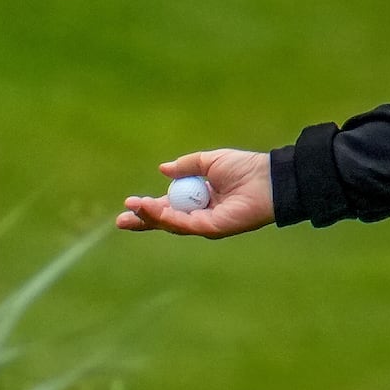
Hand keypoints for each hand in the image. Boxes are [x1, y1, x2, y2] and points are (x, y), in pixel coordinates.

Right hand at [117, 149, 275, 238]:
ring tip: (133, 208)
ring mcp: (206, 223)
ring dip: (150, 216)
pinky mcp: (212, 228)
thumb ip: (187, 166)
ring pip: (171, 224)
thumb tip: (163, 169)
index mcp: (199, 197)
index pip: (169, 206)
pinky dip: (166, 218)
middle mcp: (201, 213)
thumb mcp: (210, 161)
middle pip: (166, 220)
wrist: (268, 178)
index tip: (129, 203)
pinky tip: (151, 209)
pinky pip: (184, 224)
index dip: (149, 206)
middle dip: (143, 220)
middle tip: (122, 219)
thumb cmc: (246, 167)